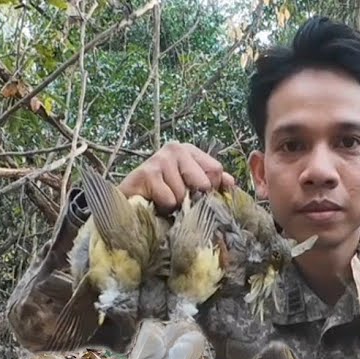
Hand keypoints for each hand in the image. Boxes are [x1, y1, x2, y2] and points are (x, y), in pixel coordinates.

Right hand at [118, 142, 235, 211]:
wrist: (128, 202)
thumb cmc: (161, 194)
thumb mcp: (189, 187)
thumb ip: (211, 183)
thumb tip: (231, 182)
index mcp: (189, 150)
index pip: (216, 170)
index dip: (209, 189)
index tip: (194, 194)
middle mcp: (175, 149)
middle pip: (204, 182)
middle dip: (193, 199)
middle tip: (177, 199)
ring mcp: (160, 158)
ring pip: (185, 194)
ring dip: (175, 205)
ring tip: (162, 199)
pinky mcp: (147, 173)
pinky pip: (170, 200)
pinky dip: (163, 208)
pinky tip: (153, 201)